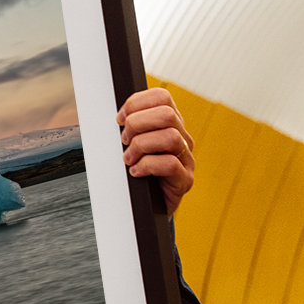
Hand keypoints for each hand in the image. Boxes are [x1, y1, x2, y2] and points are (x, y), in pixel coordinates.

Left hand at [117, 87, 194, 215]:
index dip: (136, 103)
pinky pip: (170, 164)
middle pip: (167, 114)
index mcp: (170, 124)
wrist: (146, 207)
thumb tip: (116, 116)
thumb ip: (128, 127)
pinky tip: (136, 172)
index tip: (119, 119)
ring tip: (128, 159)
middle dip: (137, 124)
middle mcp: (182, 138)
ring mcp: (187, 159)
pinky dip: (146, 166)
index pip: (161, 97)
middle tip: (124, 141)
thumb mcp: (130, 144)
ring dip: (141, 146)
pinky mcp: (185, 180)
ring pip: (170, 137)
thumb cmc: (136, 172)